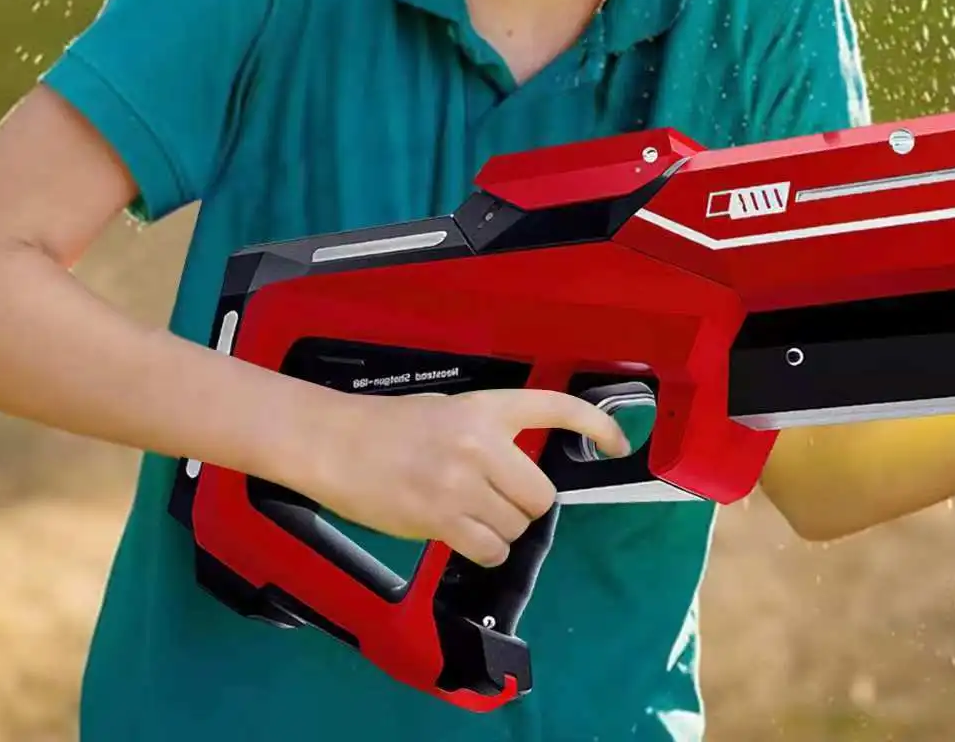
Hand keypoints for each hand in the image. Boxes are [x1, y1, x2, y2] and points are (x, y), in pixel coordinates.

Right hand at [292, 388, 630, 567]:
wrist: (335, 442)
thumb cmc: (388, 426)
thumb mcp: (447, 412)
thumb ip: (487, 434)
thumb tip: (517, 470)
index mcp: (485, 408)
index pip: (555, 406)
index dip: (595, 424)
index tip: (618, 442)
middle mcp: (481, 443)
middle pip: (540, 495)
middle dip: (525, 506)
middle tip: (497, 500)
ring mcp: (461, 483)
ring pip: (516, 527)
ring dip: (501, 529)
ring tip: (469, 514)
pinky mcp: (439, 519)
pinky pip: (489, 549)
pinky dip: (483, 548)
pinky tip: (460, 533)